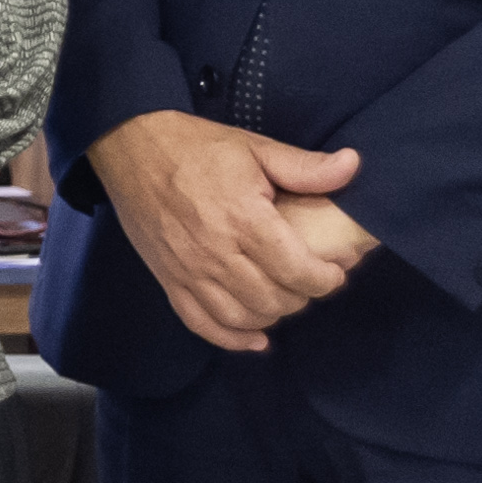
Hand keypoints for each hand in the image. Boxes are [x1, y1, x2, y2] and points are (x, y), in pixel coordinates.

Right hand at [87, 111, 366, 350]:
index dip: (326, 279)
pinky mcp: (167, 278)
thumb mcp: (254, 147)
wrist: (129, 144)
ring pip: (242, 316)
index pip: (297, 270)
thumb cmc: (195, 145)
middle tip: (311, 279)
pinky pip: (200, 322)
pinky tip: (255, 338)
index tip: (335, 271)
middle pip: (274, 299)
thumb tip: (352, 166)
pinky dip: (231, 338)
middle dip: (303, 295)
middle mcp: (216, 252)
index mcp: (243, 219)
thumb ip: (304, 166)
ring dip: (272, 315)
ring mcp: (188, 270)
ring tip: (284, 297)